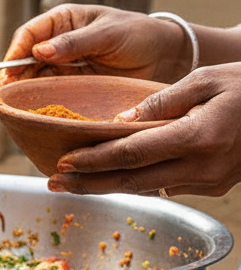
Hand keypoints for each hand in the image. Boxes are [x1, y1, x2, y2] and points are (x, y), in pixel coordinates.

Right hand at [0, 4, 192, 85]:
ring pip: (34, 78)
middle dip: (15, 74)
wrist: (165, 57)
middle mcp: (58, 43)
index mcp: (63, 21)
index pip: (29, 34)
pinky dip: (40, 101)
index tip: (10, 70)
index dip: (15, 51)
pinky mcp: (71, 85)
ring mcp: (63, 65)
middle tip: (10, 93)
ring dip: (25, 90)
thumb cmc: (138, 35)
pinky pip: (50, 92)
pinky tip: (35, 109)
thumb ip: (74, 42)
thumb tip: (38, 51)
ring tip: (19, 104)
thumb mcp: (107, 34)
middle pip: (26, 59)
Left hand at [49, 64, 240, 196]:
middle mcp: (203, 167)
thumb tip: (120, 120)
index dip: (94, 162)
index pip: (132, 155)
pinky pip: (169, 186)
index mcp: (198, 137)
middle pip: (132, 182)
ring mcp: (211, 182)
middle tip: (53, 184)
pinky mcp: (216, 188)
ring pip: (148, 189)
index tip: (63, 164)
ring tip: (73, 183)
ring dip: (109, 186)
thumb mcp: (206, 80)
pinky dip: (140, 181)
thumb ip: (162, 102)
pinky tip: (115, 175)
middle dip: (89, 184)